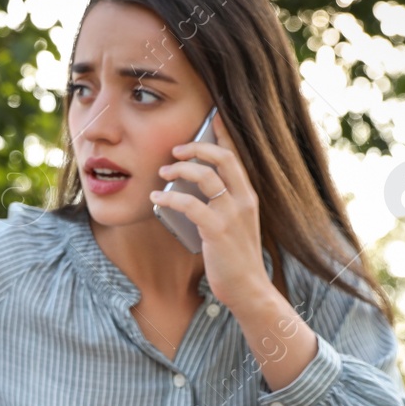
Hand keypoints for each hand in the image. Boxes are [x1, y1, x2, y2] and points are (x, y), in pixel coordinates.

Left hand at [148, 113, 273, 310]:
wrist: (248, 288)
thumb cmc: (235, 258)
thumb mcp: (233, 225)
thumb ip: (218, 205)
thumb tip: (188, 189)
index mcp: (248, 195)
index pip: (237, 157)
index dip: (224, 135)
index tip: (213, 117)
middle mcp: (244, 199)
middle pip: (223, 158)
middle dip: (197, 146)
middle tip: (175, 148)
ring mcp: (232, 214)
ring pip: (206, 176)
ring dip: (180, 169)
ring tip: (163, 172)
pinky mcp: (217, 230)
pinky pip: (190, 204)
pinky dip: (170, 197)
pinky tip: (156, 197)